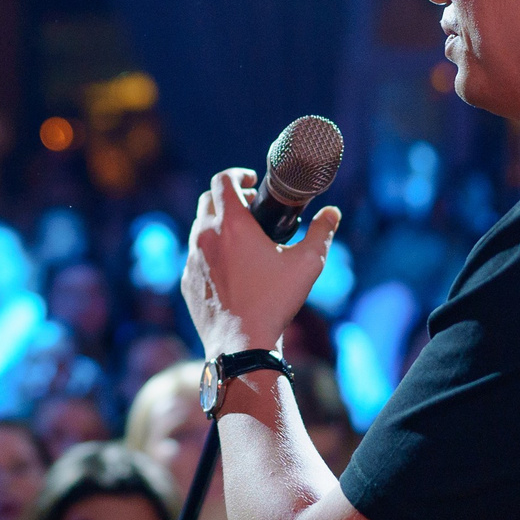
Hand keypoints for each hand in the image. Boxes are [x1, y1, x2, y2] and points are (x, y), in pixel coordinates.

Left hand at [182, 171, 341, 363]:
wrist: (240, 344)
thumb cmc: (274, 302)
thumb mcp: (307, 265)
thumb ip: (322, 233)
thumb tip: (332, 213)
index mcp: (231, 225)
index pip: (223, 180)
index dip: (238, 174)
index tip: (253, 182)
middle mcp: (205, 236)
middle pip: (208, 200)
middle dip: (228, 197)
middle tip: (251, 206)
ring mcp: (192, 259)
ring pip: (198, 228)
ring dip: (217, 224)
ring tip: (241, 237)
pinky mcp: (187, 281)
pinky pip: (194, 256)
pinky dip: (209, 251)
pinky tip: (229, 266)